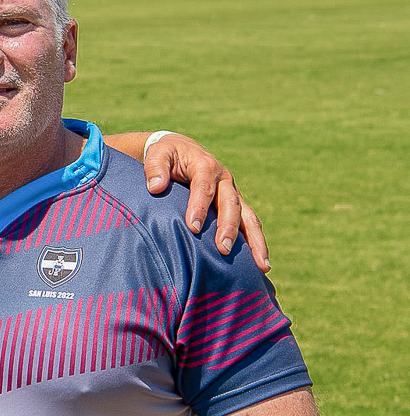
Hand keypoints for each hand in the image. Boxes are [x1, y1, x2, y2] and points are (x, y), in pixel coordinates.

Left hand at [143, 133, 269, 271]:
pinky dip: (255, 243)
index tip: (193, 227)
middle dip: (228, 227)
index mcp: (206, 166)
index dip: (199, 207)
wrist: (183, 150)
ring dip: (255, 241)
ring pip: (248, 217)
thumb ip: (155, 168)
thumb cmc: (167, 155)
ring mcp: (233, 193)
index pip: (203, 188)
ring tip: (261, 266)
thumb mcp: (158, 155)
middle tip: (223, 249)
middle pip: (230, 204)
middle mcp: (224, 180)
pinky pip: (249, 224)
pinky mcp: (235, 205)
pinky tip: (261, 265)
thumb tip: (156, 187)